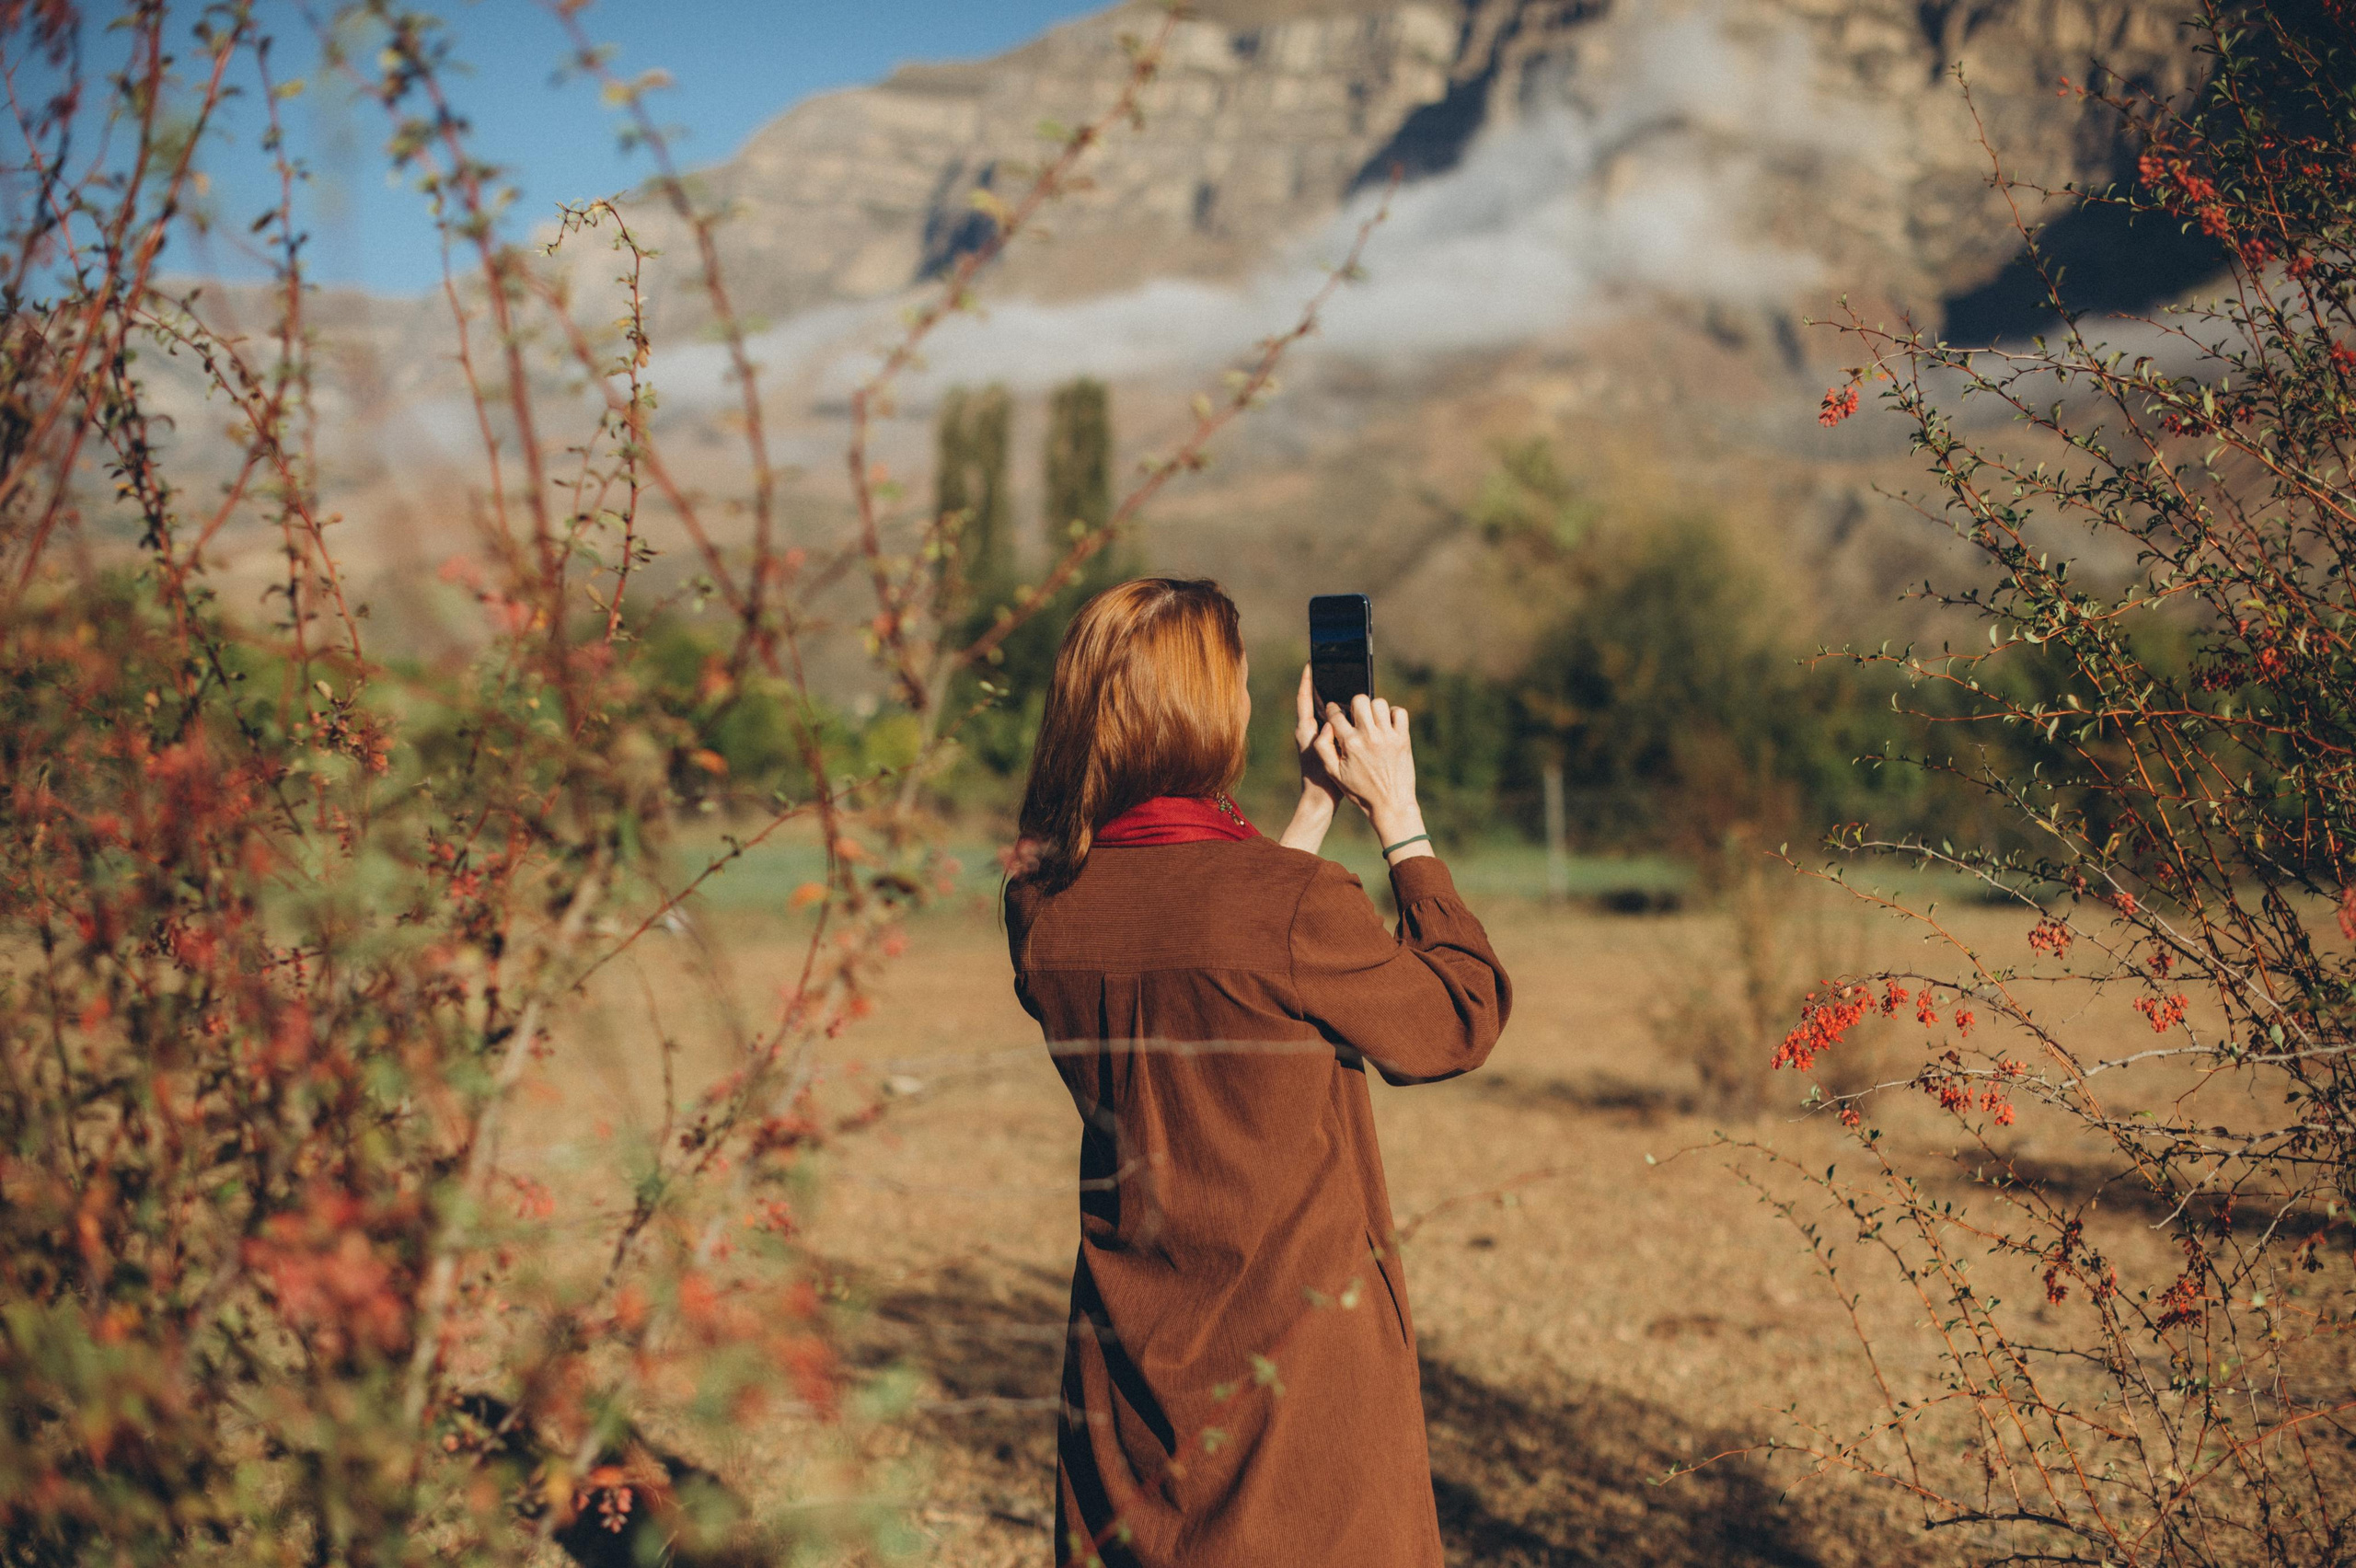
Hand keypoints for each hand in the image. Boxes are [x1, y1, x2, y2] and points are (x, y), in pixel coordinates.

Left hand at [1279, 665, 1338, 853]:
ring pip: (1325, 712)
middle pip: (1314, 701)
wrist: (1320, 800)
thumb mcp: (1322, 756)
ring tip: (1344, 684)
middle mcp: (1309, 730)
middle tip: (1330, 668)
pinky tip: (1355, 711)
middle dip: (1321, 685)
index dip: (1307, 680)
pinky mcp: (1328, 745)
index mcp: (1305, 730)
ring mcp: (1318, 737)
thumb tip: (1330, 722)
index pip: (1304, 699)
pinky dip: (1342, 715)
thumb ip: (1324, 738)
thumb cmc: (1319, 780)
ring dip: (1333, 699)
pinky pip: (1335, 723)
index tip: (1311, 663)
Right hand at [1312, 693, 1430, 859]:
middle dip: (1354, 705)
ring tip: (1372, 721)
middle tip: (1356, 716)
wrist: (1390, 804)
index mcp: (1350, 744)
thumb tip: (1326, 726)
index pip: (1336, 714)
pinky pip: (1400, 712)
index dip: (1332, 710)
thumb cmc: (1360, 791)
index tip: (1334, 712)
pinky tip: (1388, 724)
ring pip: (1380, 703)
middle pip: (1360, 700)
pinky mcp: (1403, 739)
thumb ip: (1323, 749)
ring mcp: (1388, 736)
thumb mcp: (1334, 774)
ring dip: (1374, 709)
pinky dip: (1394, 714)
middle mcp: (1369, 736)